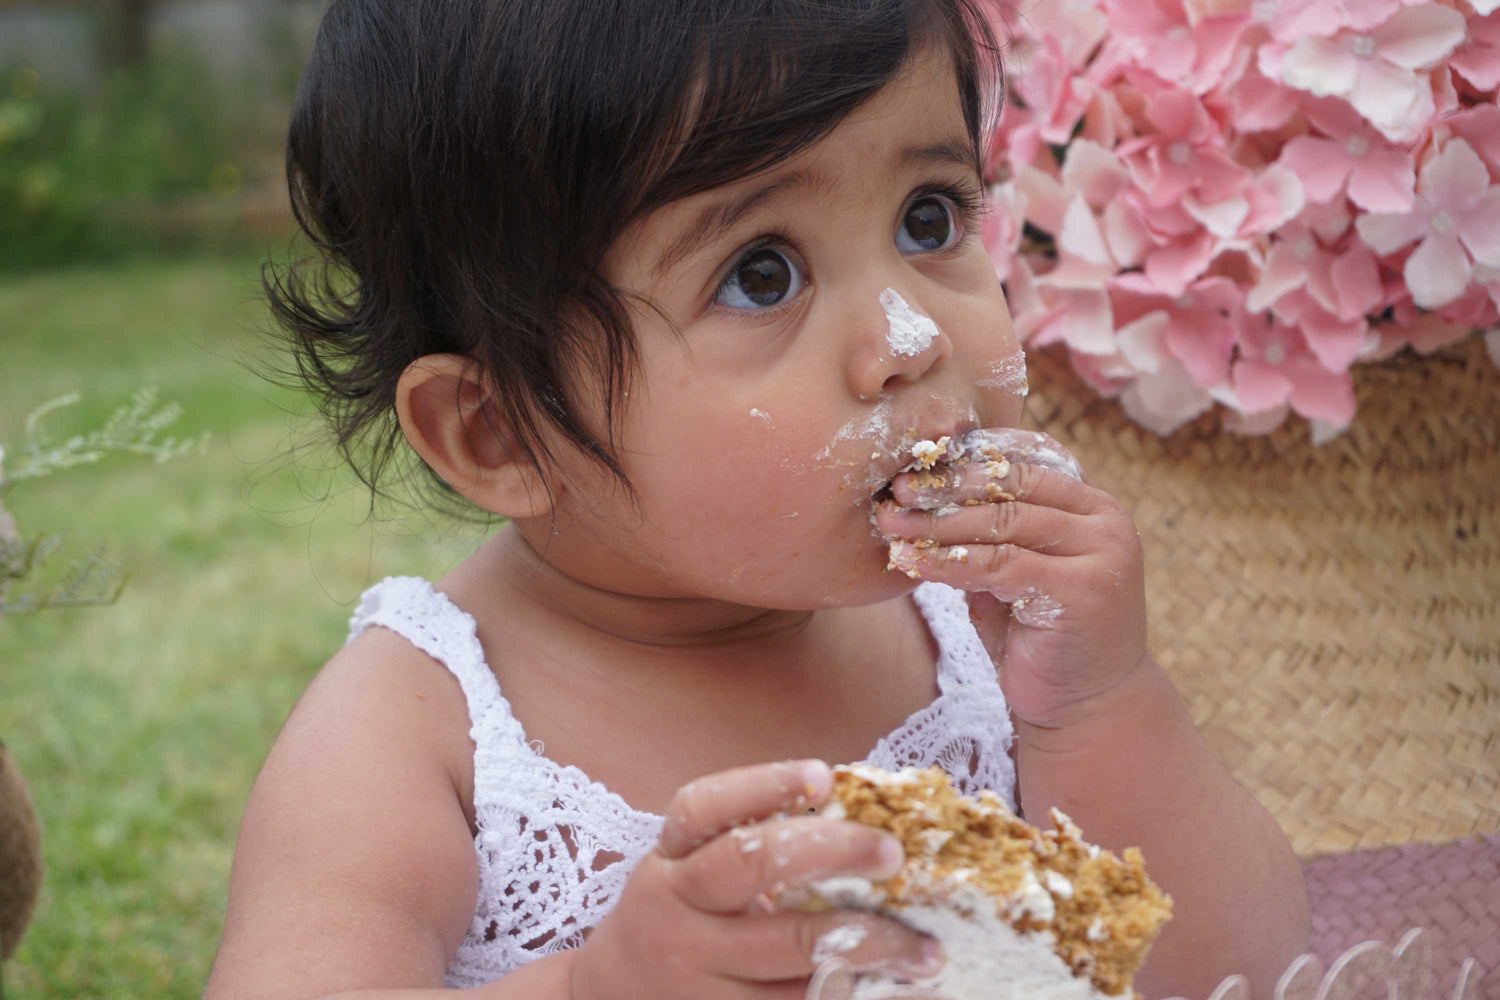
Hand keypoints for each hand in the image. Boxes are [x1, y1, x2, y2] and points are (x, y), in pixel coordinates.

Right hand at [569, 759, 945, 999]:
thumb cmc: (674, 924)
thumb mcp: (684, 875)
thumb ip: (747, 847)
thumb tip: (858, 816)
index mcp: (669, 861)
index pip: (705, 808)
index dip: (764, 785)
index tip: (823, 776)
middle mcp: (675, 911)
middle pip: (753, 867)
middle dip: (832, 852)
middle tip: (891, 852)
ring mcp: (695, 974)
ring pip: (789, 951)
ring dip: (868, 944)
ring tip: (923, 949)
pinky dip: (850, 997)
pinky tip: (892, 991)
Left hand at [875, 428, 1147, 730]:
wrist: (1084, 709)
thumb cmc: (1039, 637)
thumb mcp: (1012, 573)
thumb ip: (988, 533)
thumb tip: (920, 494)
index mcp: (1093, 504)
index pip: (1025, 461)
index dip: (968, 459)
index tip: (915, 463)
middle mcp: (1105, 521)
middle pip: (1013, 486)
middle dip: (947, 486)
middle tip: (895, 489)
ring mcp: (1102, 554)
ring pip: (1005, 523)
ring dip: (940, 523)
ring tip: (892, 524)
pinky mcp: (1083, 590)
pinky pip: (1002, 565)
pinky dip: (951, 561)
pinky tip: (913, 562)